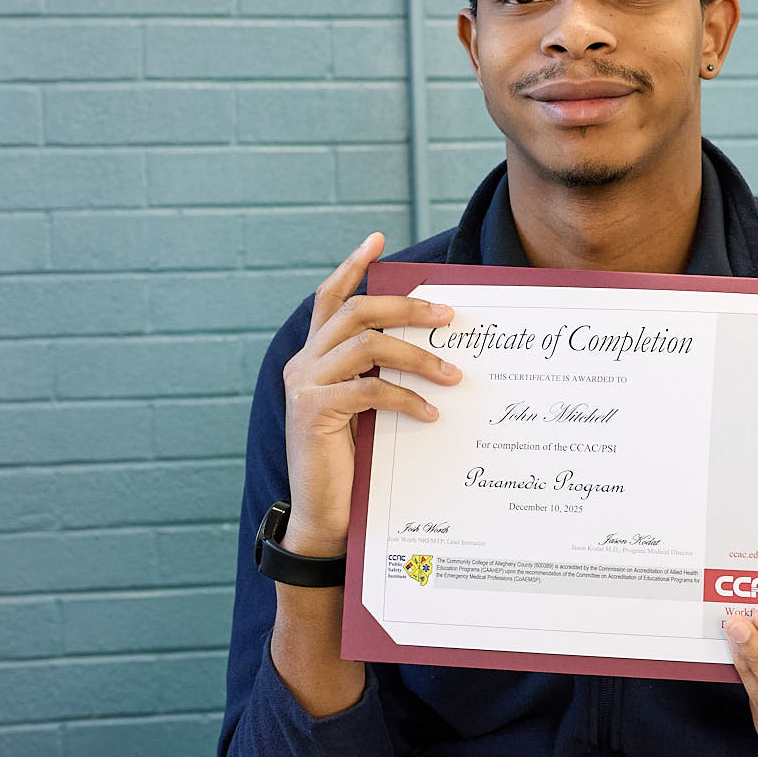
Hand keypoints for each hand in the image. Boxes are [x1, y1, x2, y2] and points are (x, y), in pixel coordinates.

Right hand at [280, 232, 458, 553]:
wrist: (324, 517)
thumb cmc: (352, 466)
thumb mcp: (365, 413)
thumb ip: (379, 378)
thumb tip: (432, 356)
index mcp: (313, 357)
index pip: (329, 298)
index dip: (352, 266)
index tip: (378, 239)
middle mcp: (303, 363)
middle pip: (355, 312)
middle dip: (405, 307)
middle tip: (447, 314)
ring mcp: (305, 385)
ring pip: (366, 345)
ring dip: (416, 355)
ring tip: (453, 374)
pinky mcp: (314, 412)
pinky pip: (370, 390)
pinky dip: (406, 398)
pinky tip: (430, 414)